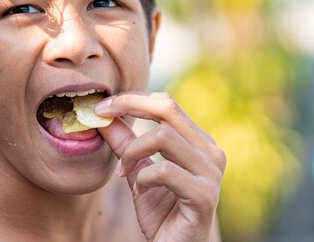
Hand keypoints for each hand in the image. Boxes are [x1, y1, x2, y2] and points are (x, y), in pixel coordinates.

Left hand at [95, 92, 225, 241]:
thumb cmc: (162, 215)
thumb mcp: (138, 173)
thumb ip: (126, 144)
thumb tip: (104, 116)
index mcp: (200, 142)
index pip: (167, 104)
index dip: (133, 98)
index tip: (103, 106)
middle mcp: (211, 152)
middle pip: (168, 109)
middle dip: (129, 107)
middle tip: (102, 117)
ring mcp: (211, 173)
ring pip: (163, 136)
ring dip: (133, 151)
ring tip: (123, 171)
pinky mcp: (205, 196)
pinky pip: (164, 171)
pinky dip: (142, 178)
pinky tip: (139, 190)